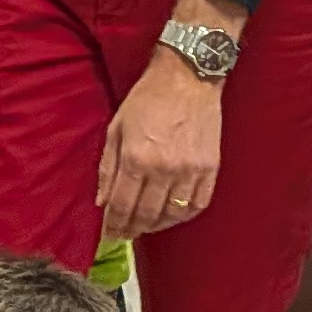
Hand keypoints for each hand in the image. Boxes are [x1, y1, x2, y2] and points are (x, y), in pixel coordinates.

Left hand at [96, 45, 225, 236]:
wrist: (188, 77)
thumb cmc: (149, 97)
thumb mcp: (117, 127)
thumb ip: (107, 167)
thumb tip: (102, 201)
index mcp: (136, 157)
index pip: (121, 205)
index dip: (114, 225)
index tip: (110, 234)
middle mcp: (163, 168)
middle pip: (146, 214)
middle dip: (132, 229)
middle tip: (125, 235)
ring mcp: (190, 170)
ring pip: (172, 214)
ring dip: (157, 225)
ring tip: (146, 226)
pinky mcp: (209, 167)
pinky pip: (198, 204)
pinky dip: (183, 215)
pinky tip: (173, 215)